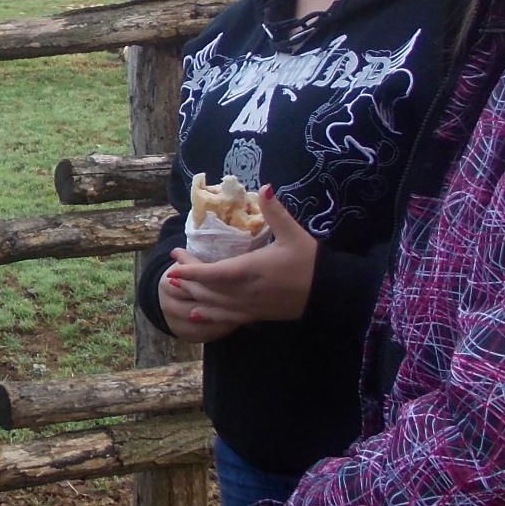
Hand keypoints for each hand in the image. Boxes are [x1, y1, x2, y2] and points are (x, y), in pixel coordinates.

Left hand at [162, 187, 317, 334]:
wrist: (331, 293)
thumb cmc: (311, 262)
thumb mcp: (294, 234)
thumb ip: (276, 212)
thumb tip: (265, 187)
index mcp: (252, 270)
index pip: (214, 273)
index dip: (191, 270)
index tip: (173, 262)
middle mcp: (247, 292)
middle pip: (208, 288)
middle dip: (187, 277)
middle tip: (174, 262)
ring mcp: (251, 306)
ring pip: (214, 304)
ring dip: (193, 294)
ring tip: (174, 285)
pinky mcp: (257, 316)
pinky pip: (227, 318)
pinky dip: (209, 315)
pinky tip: (196, 312)